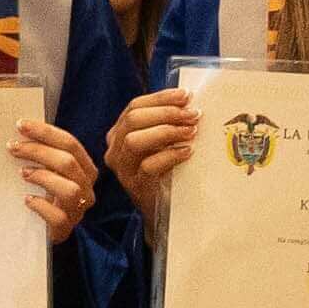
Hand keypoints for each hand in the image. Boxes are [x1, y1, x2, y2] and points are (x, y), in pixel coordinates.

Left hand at [14, 115, 97, 240]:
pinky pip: (58, 217)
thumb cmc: (45, 195)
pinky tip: (27, 199)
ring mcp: (78, 209)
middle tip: (14, 147)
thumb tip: (19, 134)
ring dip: (43, 177)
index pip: (71, 144)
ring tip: (22, 173)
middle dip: (38, 151)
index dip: (46, 132)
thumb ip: (42, 154)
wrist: (43, 230)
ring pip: (69, 189)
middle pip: (68, 162)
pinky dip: (40, 206)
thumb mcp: (48, 171)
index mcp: (85, 169)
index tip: (21, 125)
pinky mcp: (65, 228)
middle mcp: (86, 188)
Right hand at [108, 86, 199, 225]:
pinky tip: (187, 152)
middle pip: (133, 120)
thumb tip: (189, 102)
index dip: (161, 98)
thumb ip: (166, 123)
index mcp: (119, 134)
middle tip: (192, 115)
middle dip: (165, 113)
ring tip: (191, 131)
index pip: (134, 107)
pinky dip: (170, 155)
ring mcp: (123, 170)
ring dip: (166, 131)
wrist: (163, 212)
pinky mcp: (136, 187)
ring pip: (134, 141)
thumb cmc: (165, 172)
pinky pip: (148, 166)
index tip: (186, 95)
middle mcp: (115, 150)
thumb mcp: (161, 144)